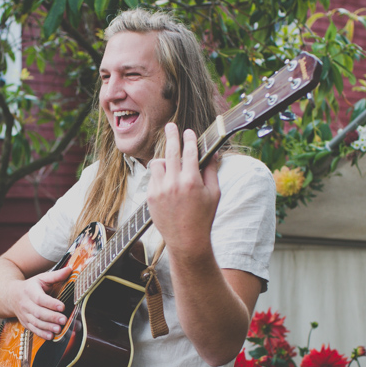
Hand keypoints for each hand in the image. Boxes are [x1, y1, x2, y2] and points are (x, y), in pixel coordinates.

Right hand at [12, 265, 71, 339]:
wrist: (10, 296)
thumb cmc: (30, 286)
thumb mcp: (41, 278)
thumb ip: (55, 275)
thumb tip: (70, 269)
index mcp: (29, 290)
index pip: (40, 298)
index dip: (51, 303)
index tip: (62, 306)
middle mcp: (25, 303)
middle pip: (38, 312)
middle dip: (51, 317)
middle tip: (64, 320)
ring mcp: (24, 314)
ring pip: (35, 322)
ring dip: (47, 327)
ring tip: (59, 329)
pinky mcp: (25, 322)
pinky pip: (33, 329)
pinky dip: (41, 334)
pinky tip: (51, 336)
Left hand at [146, 123, 219, 255]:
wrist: (186, 241)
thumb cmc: (204, 217)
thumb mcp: (214, 194)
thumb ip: (212, 171)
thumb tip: (213, 153)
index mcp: (192, 181)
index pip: (189, 152)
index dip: (189, 138)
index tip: (189, 131)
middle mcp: (174, 183)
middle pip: (171, 150)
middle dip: (171, 135)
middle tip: (171, 126)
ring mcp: (160, 190)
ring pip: (158, 163)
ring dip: (165, 160)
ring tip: (172, 166)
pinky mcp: (151, 197)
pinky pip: (153, 178)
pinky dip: (160, 176)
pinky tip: (167, 182)